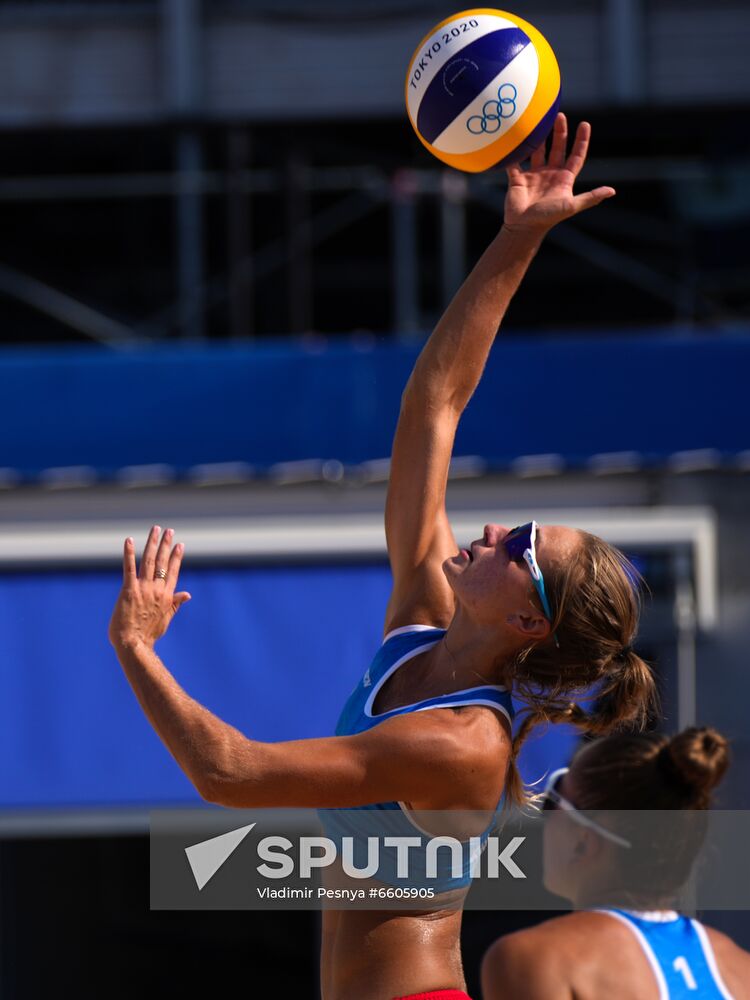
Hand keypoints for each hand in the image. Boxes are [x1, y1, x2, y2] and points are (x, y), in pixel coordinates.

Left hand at [108, 526, 191, 649]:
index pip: (173, 571)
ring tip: (155, 530)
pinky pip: (129, 568)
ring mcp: (144, 589)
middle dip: (166, 545)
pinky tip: (129, 541)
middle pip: (163, 562)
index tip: (180, 545)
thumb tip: (187, 594)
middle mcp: (157, 589)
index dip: (176, 557)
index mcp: (166, 596)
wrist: (134, 645)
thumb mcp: (166, 619)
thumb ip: (175, 604)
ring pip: (150, 561)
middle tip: (169, 530)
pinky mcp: (129, 590)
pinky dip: (129, 554)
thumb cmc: (148, 635)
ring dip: (153, 544)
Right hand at [503, 113, 614, 234]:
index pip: (576, 155)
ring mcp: (534, 175)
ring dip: (539, 136)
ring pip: (538, 150)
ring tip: (539, 119)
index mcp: (564, 178)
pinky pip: (516, 161)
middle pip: (558, 147)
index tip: (585, 124)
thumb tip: (612, 191)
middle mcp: (550, 173)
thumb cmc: (548, 217)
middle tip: (559, 115)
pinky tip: (515, 137)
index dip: (581, 140)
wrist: (524, 227)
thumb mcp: (571, 206)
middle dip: (560, 131)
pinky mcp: (517, 178)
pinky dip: (514, 151)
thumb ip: (591, 197)